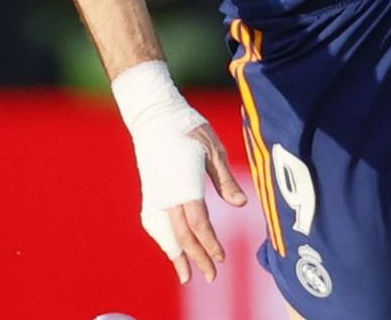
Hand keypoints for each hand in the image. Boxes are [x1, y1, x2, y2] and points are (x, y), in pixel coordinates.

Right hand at [134, 118, 247, 284]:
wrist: (152, 113)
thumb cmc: (186, 126)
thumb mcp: (212, 148)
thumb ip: (225, 179)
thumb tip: (240, 205)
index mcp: (184, 183)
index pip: (197, 222)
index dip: (209, 244)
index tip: (220, 259)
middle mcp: (166, 192)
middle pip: (180, 233)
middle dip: (196, 257)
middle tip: (210, 276)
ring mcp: (155, 191)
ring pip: (163, 231)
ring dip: (175, 254)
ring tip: (185, 273)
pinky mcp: (150, 188)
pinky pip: (154, 221)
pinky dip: (163, 238)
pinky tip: (169, 246)